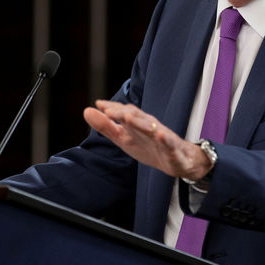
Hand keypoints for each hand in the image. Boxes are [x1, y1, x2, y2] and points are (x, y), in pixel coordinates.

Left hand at [83, 100, 211, 180]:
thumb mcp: (123, 137)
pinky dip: (165, 139)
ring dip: (140, 123)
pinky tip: (161, 135)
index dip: (112, 109)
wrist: (178, 160)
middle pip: (136, 118)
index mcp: (136, 123)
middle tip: (108, 111)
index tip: (99, 104)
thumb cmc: (147, 145)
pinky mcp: (173, 149)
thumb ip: (105, 126)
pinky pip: (169, 143)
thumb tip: (86, 111)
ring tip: (129, 117)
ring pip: (151, 128)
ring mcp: (161, 137)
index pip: (124, 112)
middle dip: (123, 113)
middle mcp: (149, 126)